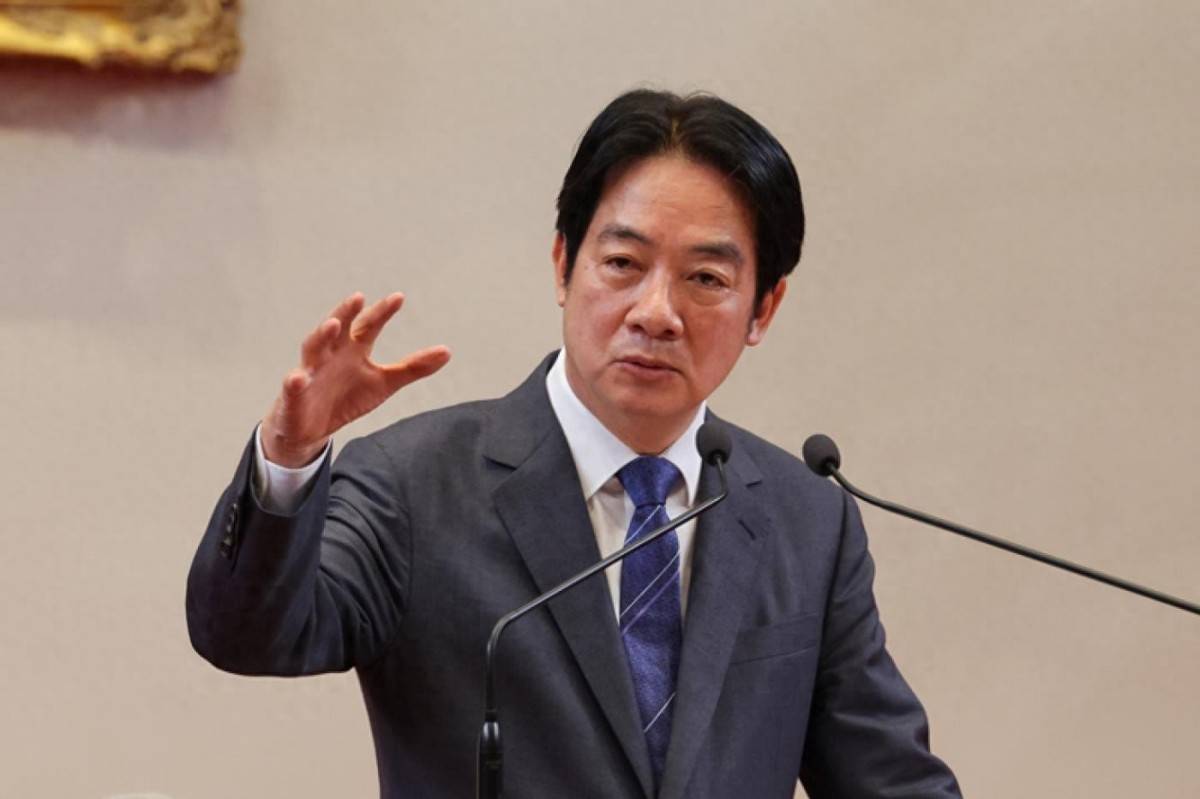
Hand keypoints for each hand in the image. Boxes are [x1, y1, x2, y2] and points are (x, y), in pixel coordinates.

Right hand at [260, 292, 450, 466]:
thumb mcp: (384, 383)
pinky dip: (294, 382)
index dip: (381, 312)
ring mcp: (310, 372)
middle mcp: (330, 354)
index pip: (368, 326)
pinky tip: (297, 378)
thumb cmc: (348, 397)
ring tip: (332, 324)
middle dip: (346, 313)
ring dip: (321, 336)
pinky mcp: (294, 396)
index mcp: (353, 349)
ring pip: (312, 349)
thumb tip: (447, 351)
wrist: (313, 429)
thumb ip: (413, 367)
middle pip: (337, 329)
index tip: (399, 297)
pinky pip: (292, 387)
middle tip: (358, 298)